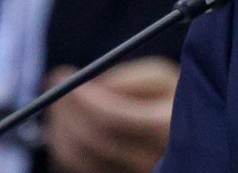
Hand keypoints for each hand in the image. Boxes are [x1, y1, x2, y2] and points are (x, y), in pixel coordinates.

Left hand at [44, 56, 179, 172]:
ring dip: (60, 125)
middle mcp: (150, 160)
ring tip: (62, 101)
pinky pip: (74, 166)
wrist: (183, 131)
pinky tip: (69, 123)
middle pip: (90, 139)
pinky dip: (62, 143)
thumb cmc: (170, 97)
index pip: (112, 117)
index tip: (62, 74)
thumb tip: (90, 88)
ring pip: (77, 157)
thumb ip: (129, 77)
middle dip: (64, 108)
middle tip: (54, 85)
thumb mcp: (162, 77)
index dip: (81, 96)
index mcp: (167, 127)